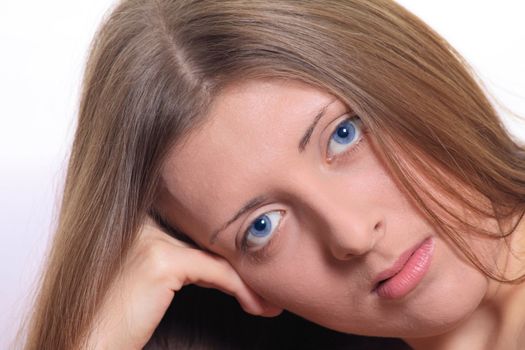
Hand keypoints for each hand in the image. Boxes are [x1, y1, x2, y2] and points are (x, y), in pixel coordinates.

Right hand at [86, 215, 281, 348]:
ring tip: (268, 296)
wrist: (85, 342)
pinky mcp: (161, 261)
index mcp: (136, 219)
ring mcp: (150, 238)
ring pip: (216, 253)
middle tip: (268, 281)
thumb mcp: (148, 278)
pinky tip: (258, 304)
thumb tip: (222, 261)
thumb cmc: (114, 317)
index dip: (226, 247)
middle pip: (208, 236)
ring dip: (248, 277)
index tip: (251, 267)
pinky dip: (242, 289)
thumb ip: (177, 258)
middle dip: (240, 261)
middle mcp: (142, 221)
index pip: (197, 226)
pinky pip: (217, 272)